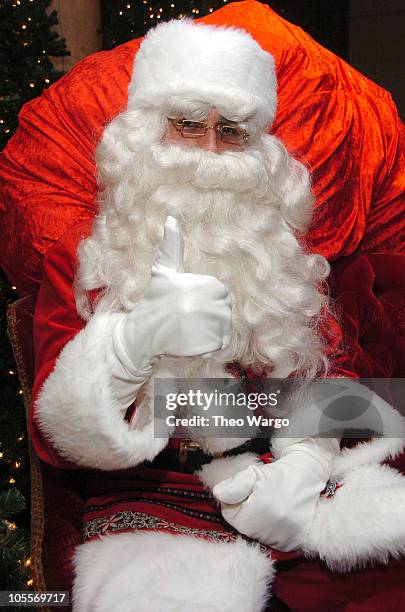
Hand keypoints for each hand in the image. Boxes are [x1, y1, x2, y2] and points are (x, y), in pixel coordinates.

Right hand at [112, 216, 231, 376]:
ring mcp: (211, 326)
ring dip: (210, 332)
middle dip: (208, 317)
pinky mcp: (210, 345)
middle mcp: (211, 304)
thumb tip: (171, 219)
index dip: (204, 301)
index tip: (185, 305)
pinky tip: (190, 342)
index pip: (220, 294)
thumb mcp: (163, 272)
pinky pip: (220, 345)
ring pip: (224, 328)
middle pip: (224, 311)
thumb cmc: (155, 302)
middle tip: (185, 319)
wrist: (142, 335)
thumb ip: (171, 246)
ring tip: (188, 330)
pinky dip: (208, 347)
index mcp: (206, 284)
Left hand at [213, 438, 338, 550]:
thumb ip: (233, 485)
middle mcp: (266, 533)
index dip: (235, 500)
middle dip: (246, 511)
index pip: (229, 514)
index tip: (248, 491)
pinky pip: (272, 540)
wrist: (307, 476)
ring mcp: (279, 540)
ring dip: (259, 521)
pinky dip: (273, 529)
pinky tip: (280, 515)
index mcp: (253, 516)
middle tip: (261, 496)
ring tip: (272, 504)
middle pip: (242, 525)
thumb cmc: (277, 474)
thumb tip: (218, 493)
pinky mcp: (291, 543)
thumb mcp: (252, 474)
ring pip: (256, 533)